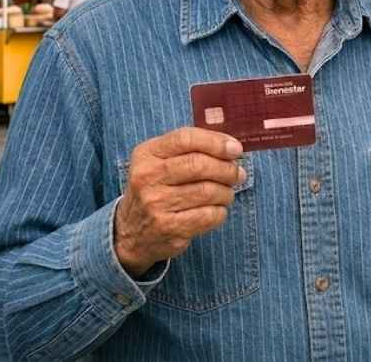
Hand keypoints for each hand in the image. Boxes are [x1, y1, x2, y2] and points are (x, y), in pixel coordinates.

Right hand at [114, 128, 245, 277]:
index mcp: (146, 154)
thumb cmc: (157, 189)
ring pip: (208, 191)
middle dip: (227, 169)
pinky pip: (209, 215)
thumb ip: (191, 149)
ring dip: (226, 192)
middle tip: (239, 174)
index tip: (236, 149)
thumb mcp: (160, 162)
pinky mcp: (168, 227)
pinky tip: (215, 210)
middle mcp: (147, 177)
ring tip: (227, 193)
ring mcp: (155, 204)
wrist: (131, 232)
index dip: (216, 142)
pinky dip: (220, 211)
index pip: (186, 138)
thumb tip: (232, 147)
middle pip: (199, 165)